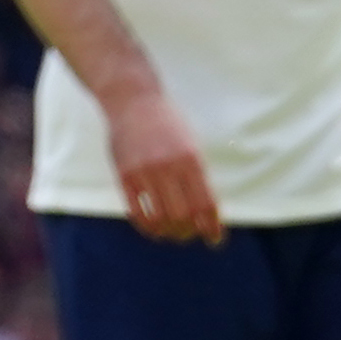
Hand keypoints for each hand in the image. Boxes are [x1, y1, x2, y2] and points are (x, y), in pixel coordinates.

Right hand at [103, 84, 222, 245]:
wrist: (133, 99)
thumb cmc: (167, 123)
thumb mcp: (190, 143)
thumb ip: (197, 175)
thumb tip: (206, 212)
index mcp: (191, 158)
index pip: (206, 203)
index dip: (212, 227)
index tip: (215, 240)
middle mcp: (169, 166)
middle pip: (183, 216)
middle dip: (189, 233)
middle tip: (190, 235)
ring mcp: (145, 171)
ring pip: (160, 219)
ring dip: (169, 233)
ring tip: (172, 233)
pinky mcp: (125, 176)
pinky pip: (137, 213)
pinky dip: (147, 227)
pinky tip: (153, 229)